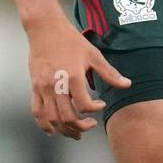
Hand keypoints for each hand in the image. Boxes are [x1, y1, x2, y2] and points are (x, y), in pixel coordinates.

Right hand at [26, 15, 130, 138]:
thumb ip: (109, 73)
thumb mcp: (93, 54)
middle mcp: (56, 84)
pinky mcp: (34, 87)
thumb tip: (127, 84)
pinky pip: (37, 111)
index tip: (100, 105)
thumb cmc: (71, 40)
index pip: (84, 105)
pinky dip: (44, 124)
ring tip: (75, 133)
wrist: (45, 29)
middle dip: (80, 127)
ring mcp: (43, 87)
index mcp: (73, 76)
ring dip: (64, 130)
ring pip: (52, 118)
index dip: (95, 110)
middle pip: (67, 117)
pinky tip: (53, 130)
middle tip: (90, 126)